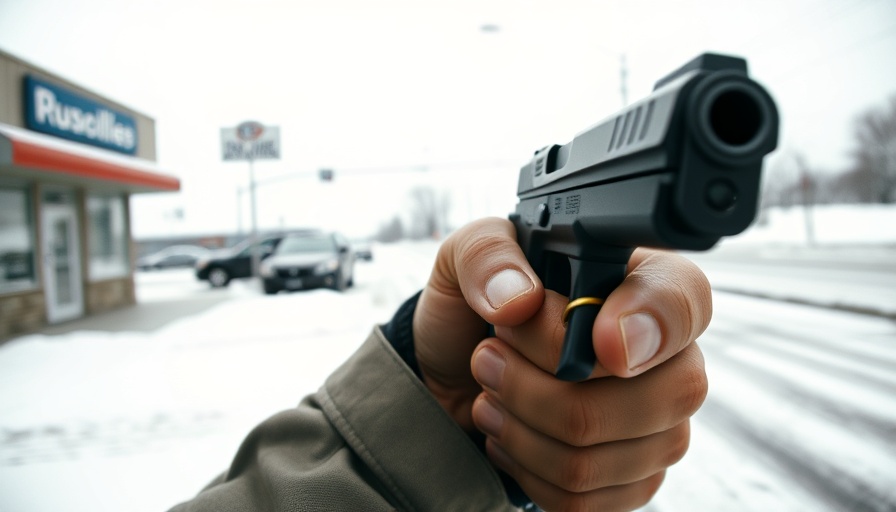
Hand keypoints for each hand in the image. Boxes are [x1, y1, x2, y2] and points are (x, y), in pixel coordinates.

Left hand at [413, 218, 710, 510]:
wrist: (451, 370)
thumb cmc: (473, 304)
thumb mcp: (462, 254)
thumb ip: (487, 256)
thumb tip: (520, 301)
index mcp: (638, 280)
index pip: (686, 299)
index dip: (653, 323)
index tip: (599, 345)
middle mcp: (665, 352)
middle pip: (663, 394)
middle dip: (547, 388)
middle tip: (490, 358)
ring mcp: (655, 422)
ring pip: (608, 454)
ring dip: (524, 428)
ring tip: (489, 393)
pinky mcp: (629, 477)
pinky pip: (589, 499)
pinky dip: (530, 471)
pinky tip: (510, 435)